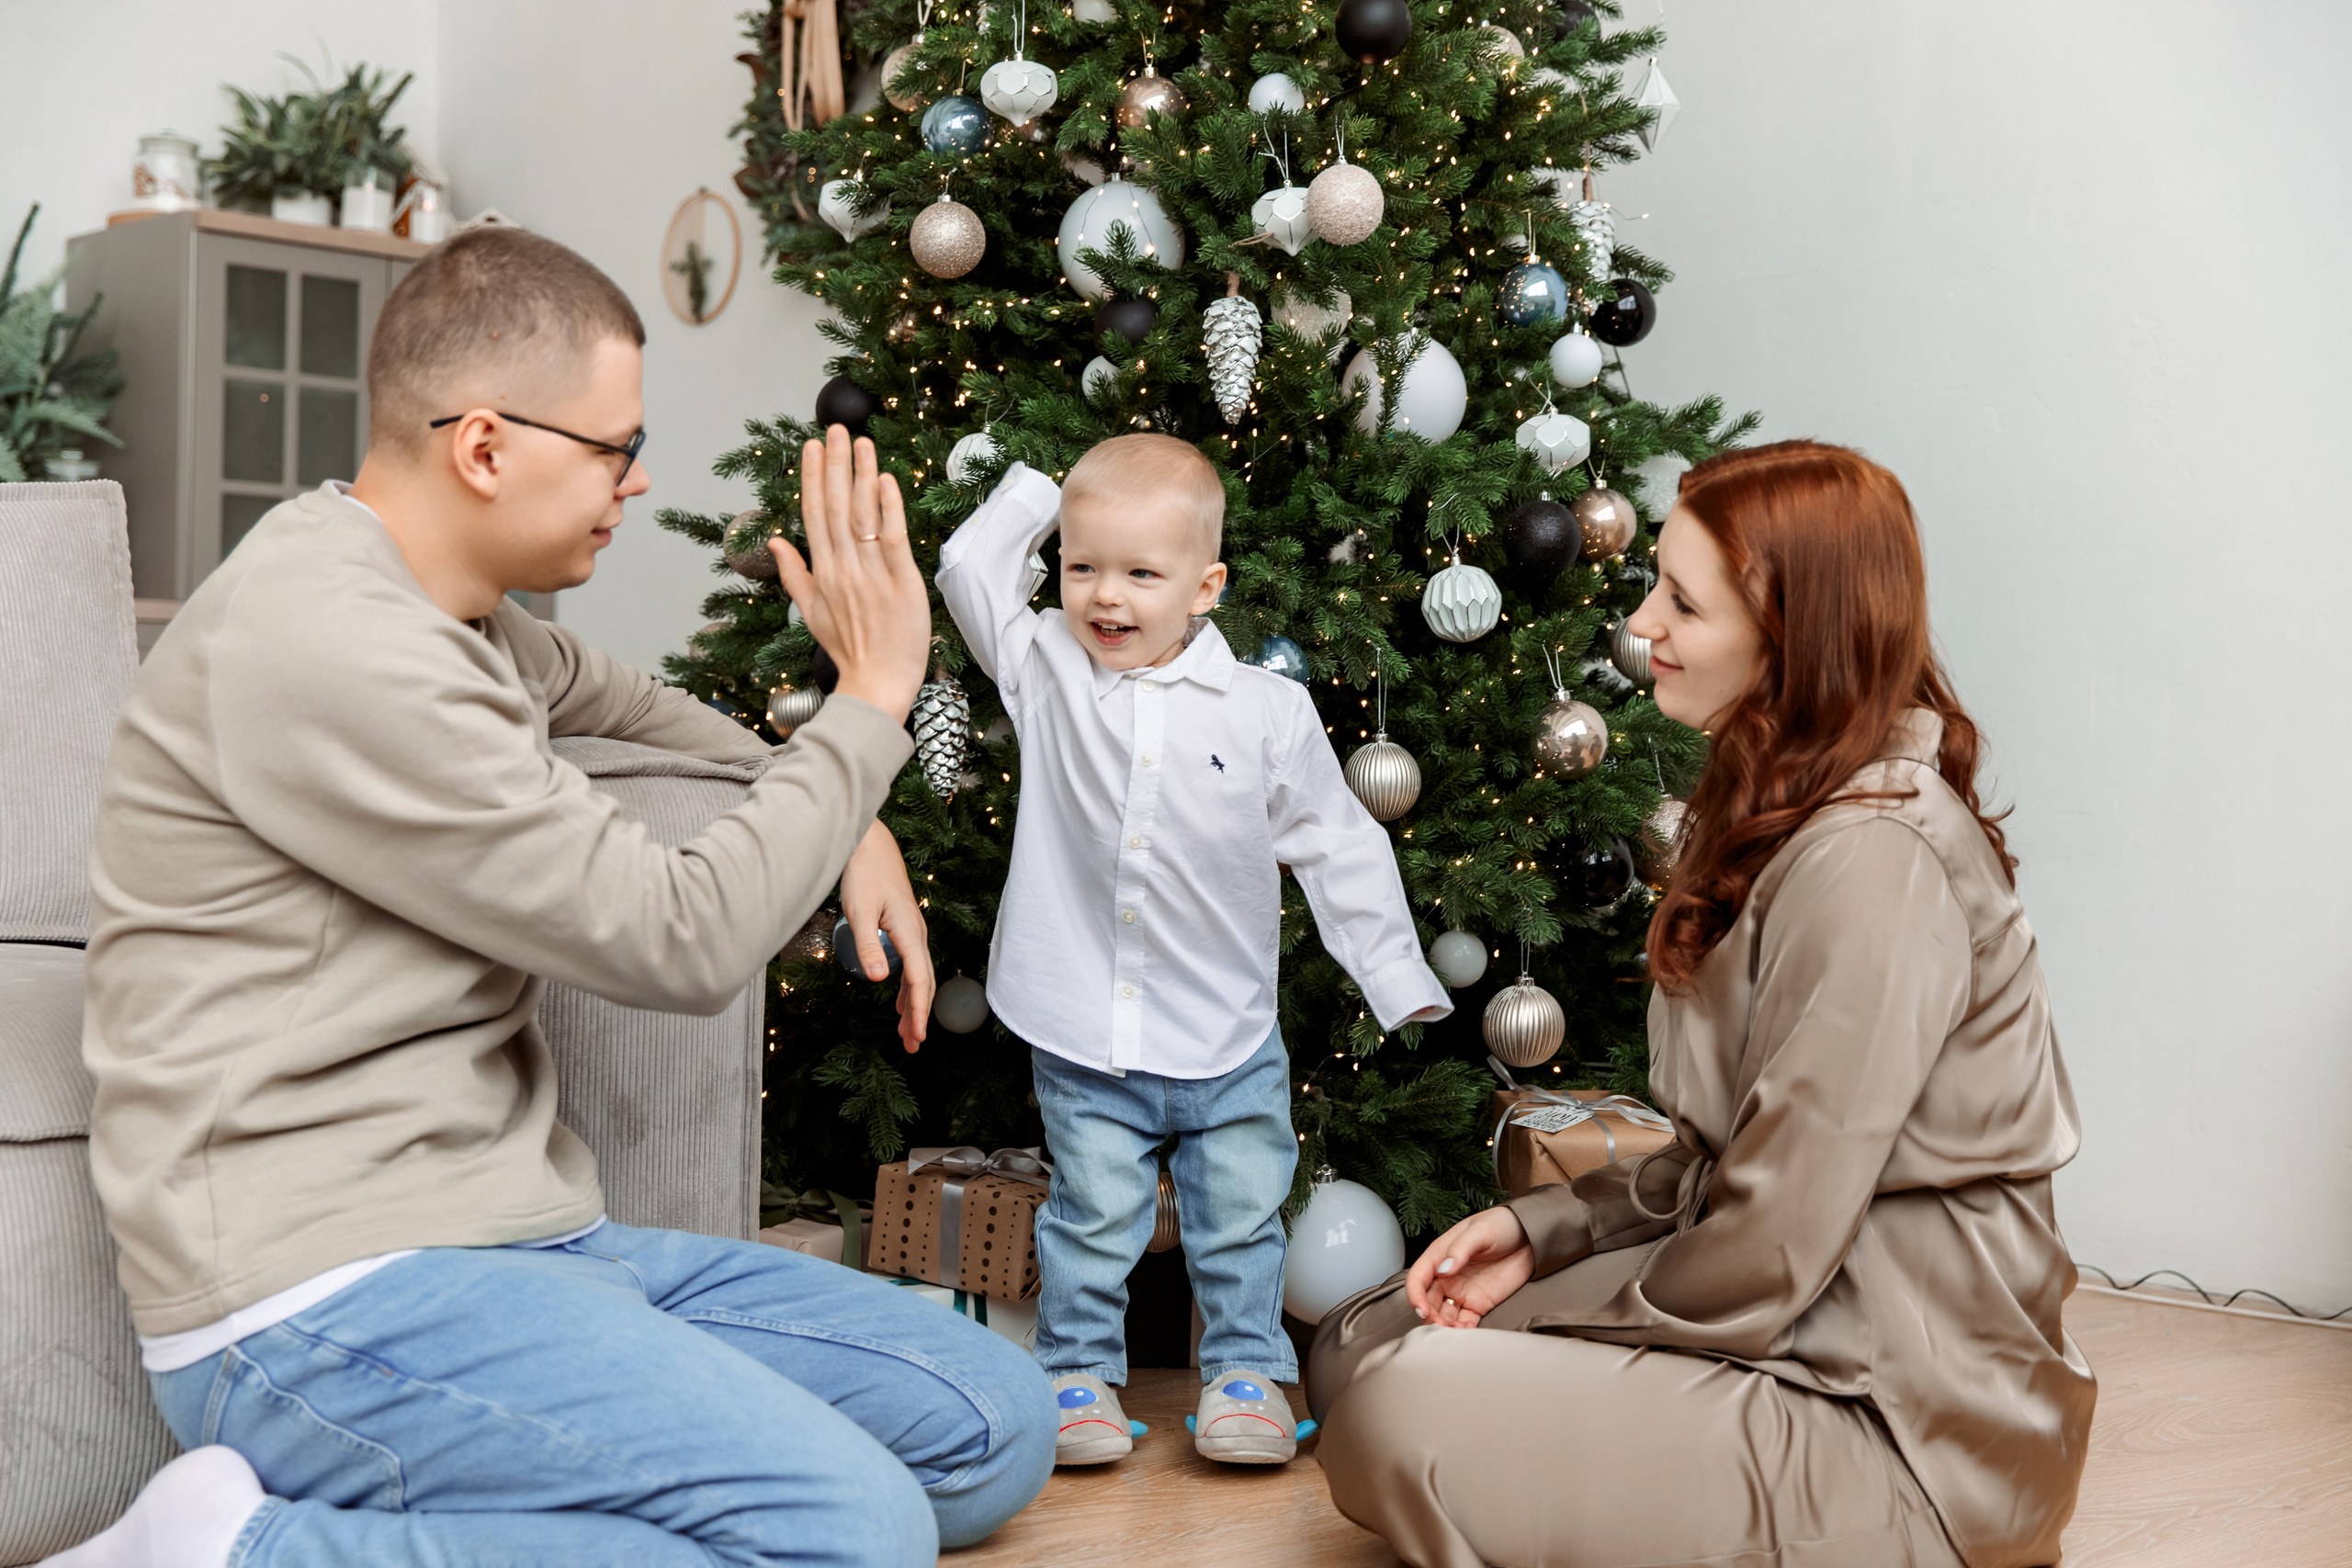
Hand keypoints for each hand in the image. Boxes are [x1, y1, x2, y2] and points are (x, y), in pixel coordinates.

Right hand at [770, 426, 931, 722]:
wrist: (876, 684)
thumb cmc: (848, 650)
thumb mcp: (811, 612)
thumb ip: (793, 573)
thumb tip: (775, 541)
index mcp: (821, 572)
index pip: (814, 514)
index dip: (812, 477)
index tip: (811, 446)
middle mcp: (843, 567)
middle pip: (835, 505)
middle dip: (834, 464)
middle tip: (835, 427)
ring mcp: (872, 573)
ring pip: (862, 514)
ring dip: (861, 474)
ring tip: (860, 441)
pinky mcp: (902, 582)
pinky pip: (893, 538)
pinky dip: (888, 508)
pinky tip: (885, 480)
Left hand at [839, 820, 933, 1051]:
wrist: (869, 844)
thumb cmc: (863, 873)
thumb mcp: (858, 911)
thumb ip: (867, 946)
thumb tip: (878, 980)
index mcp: (909, 932)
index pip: (919, 979)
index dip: (920, 1010)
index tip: (917, 1036)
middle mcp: (916, 934)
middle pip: (924, 982)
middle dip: (920, 1015)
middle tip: (912, 1046)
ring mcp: (912, 931)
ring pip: (919, 975)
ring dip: (914, 1004)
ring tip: (907, 1032)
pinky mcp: (904, 928)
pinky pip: (912, 965)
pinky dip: (909, 987)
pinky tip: (901, 1002)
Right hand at [1404, 1205, 1534, 1328]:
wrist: (1530, 1236)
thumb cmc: (1500, 1225)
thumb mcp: (1479, 1231)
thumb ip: (1460, 1249)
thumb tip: (1444, 1268)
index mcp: (1440, 1256)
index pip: (1417, 1278)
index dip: (1415, 1295)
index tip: (1422, 1309)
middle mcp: (1447, 1276)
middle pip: (1428, 1301)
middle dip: (1429, 1316)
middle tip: (1440, 1325)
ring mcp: (1462, 1292)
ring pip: (1444, 1315)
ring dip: (1445, 1326)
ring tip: (1455, 1330)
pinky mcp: (1479, 1303)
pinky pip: (1465, 1321)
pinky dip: (1463, 1330)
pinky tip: (1467, 1331)